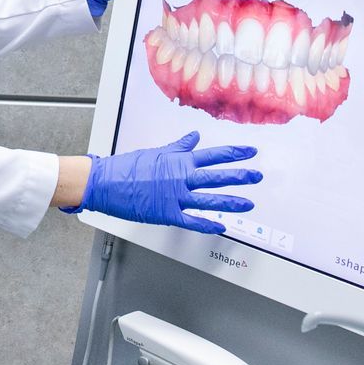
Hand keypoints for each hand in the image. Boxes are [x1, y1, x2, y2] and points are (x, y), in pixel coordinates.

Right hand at [76, 131, 260, 233]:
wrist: (106, 182)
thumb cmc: (128, 167)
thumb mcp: (156, 153)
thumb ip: (179, 147)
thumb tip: (194, 137)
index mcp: (179, 161)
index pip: (213, 155)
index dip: (234, 153)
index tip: (250, 152)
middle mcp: (181, 178)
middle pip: (217, 176)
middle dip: (240, 176)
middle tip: (257, 175)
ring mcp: (176, 197)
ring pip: (210, 200)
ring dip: (231, 202)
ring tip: (249, 203)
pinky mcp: (168, 214)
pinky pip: (192, 221)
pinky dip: (207, 225)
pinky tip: (221, 227)